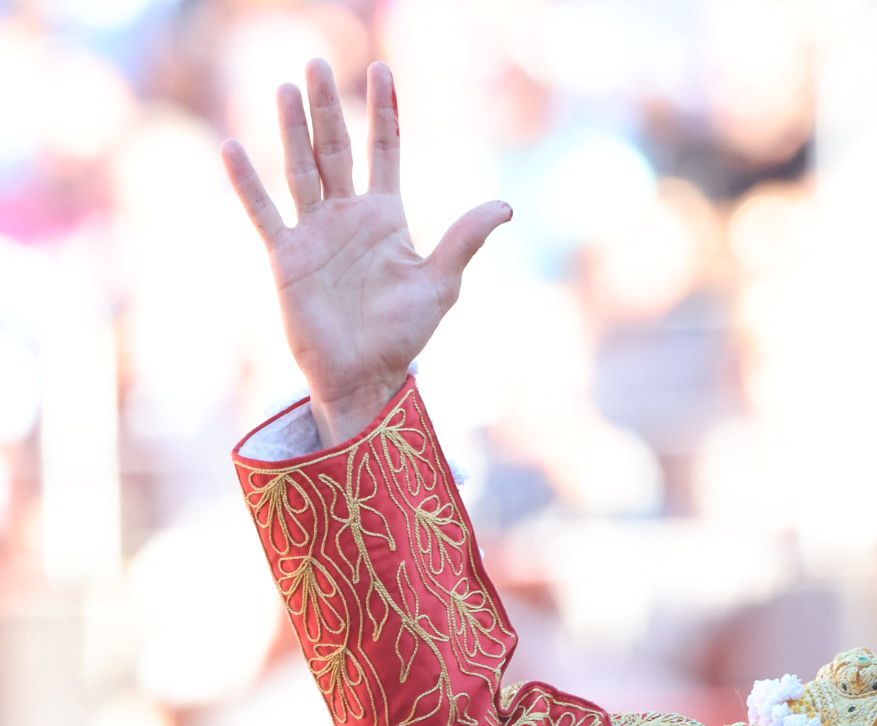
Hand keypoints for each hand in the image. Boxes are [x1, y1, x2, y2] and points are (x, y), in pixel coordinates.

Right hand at [220, 59, 510, 444]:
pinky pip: (264, 213)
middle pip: (336, 149)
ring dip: (292, 130)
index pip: (384, 151)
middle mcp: (348, 216)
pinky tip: (234, 148)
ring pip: (300, 169)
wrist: (366, 374)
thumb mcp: (442, 284)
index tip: (381, 71)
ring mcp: (314, 233)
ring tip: (286, 87)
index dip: (383, 113)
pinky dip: (248, 183)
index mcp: (386, 217)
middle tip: (317, 62)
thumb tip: (505, 206)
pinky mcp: (287, 257)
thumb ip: (464, 240)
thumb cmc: (405, 333)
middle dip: (328, 108)